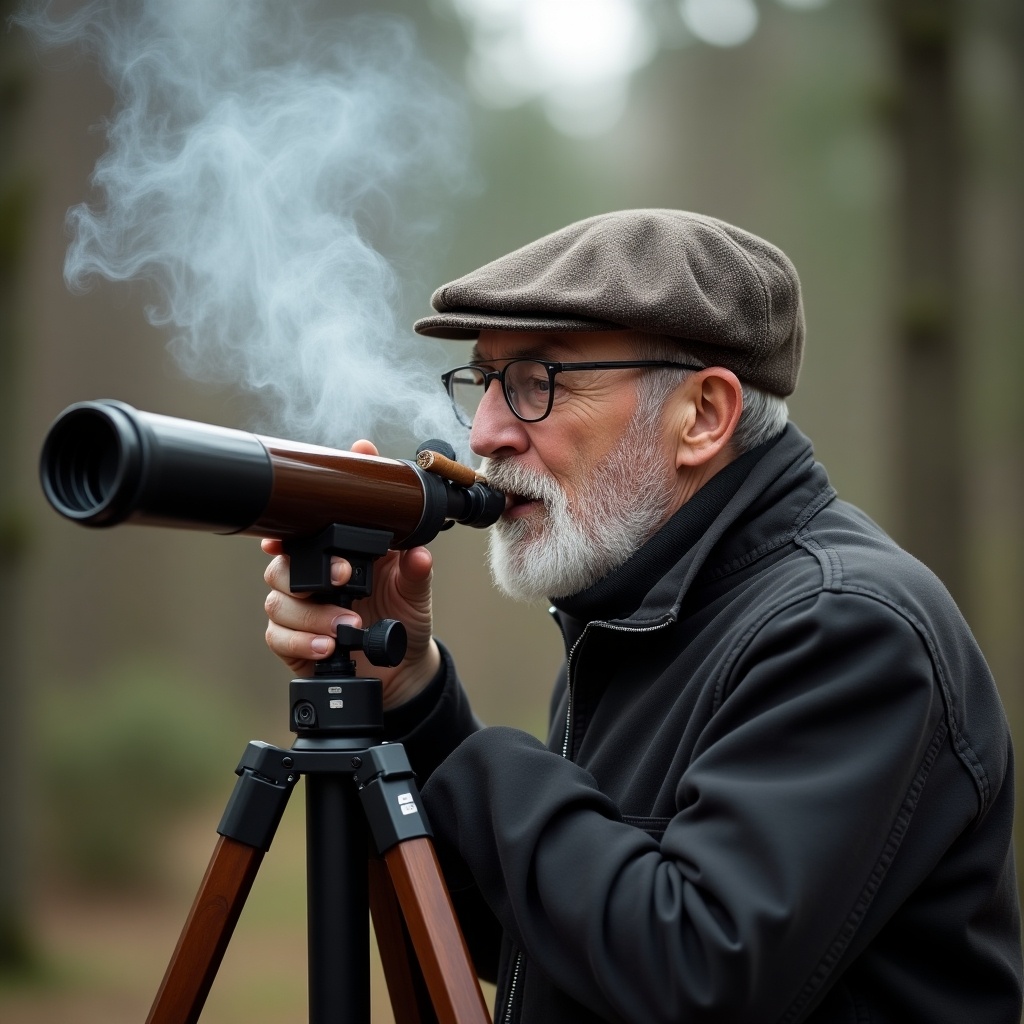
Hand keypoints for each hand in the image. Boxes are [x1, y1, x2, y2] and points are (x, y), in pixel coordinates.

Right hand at [262, 439, 440, 709]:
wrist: (403, 666)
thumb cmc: (404, 619)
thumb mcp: (414, 592)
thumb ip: (415, 571)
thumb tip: (419, 554)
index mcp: (336, 557)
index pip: (302, 539)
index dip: (286, 538)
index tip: (283, 543)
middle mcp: (313, 581)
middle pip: (280, 569)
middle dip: (306, 577)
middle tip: (342, 583)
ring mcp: (300, 611)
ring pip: (278, 604)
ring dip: (311, 616)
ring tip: (346, 627)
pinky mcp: (293, 642)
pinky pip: (278, 637)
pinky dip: (301, 642)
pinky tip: (326, 647)